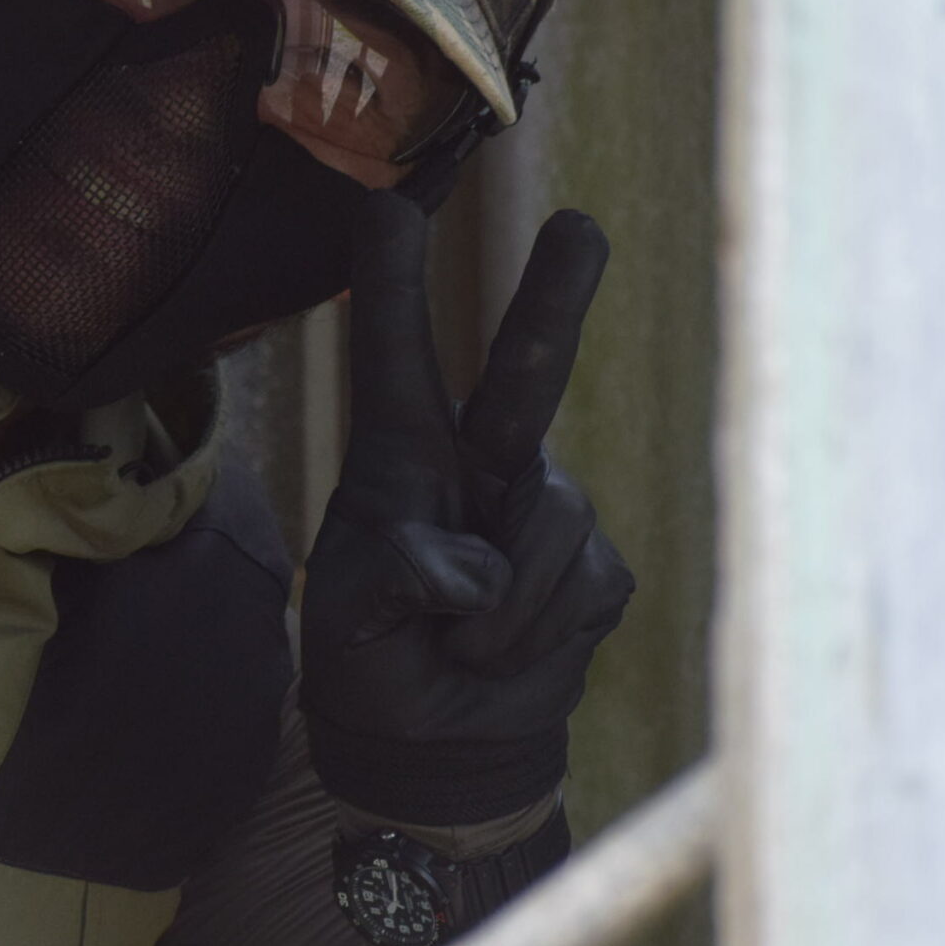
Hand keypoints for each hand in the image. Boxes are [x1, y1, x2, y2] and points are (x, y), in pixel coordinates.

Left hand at [300, 193, 633, 824]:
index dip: (393, 285)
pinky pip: (580, 585)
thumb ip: (398, 577)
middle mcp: (479, 463)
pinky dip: (537, 634)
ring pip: (548, 524)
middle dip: (555, 303)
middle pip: (523, 376)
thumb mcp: (347, 614)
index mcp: (399, 457)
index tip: (387, 204)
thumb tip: (479, 569)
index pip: (393, 361)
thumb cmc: (374, 657)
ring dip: (501, 608)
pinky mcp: (597, 568)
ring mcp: (545, 508)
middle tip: (582, 226)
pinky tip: (509, 652)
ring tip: (462, 643)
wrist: (436, 740)